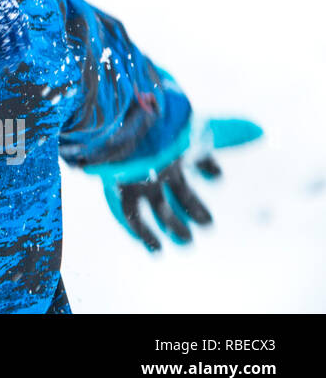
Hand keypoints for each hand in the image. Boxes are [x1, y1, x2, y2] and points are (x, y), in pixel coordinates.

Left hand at [84, 117, 261, 252]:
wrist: (128, 130)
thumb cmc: (165, 130)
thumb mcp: (201, 132)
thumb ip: (230, 132)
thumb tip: (260, 131)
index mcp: (175, 149)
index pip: (194, 158)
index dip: (208, 166)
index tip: (217, 175)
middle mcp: (155, 164)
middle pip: (175, 188)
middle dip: (192, 208)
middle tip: (208, 225)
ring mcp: (136, 177)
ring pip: (154, 205)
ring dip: (171, 225)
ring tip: (187, 242)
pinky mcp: (117, 187)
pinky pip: (127, 214)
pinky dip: (142, 232)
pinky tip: (155, 248)